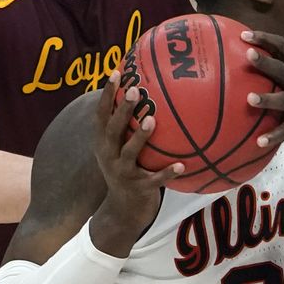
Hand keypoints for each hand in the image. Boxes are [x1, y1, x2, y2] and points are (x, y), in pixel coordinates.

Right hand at [90, 73, 180, 253]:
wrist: (123, 210)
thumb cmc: (126, 168)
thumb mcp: (120, 147)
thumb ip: (127, 125)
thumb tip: (145, 91)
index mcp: (104, 144)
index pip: (101, 116)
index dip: (107, 95)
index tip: (115, 73)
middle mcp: (109, 157)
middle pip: (113, 131)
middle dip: (122, 111)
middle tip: (136, 92)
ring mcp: (123, 174)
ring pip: (129, 154)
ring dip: (140, 137)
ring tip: (153, 120)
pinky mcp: (139, 189)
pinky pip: (154, 180)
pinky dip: (167, 173)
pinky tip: (182, 165)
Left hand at [241, 30, 283, 153]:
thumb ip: (278, 77)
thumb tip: (242, 71)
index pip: (282, 47)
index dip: (265, 39)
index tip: (244, 34)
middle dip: (266, 61)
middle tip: (248, 54)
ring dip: (267, 99)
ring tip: (249, 99)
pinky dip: (275, 135)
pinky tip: (259, 141)